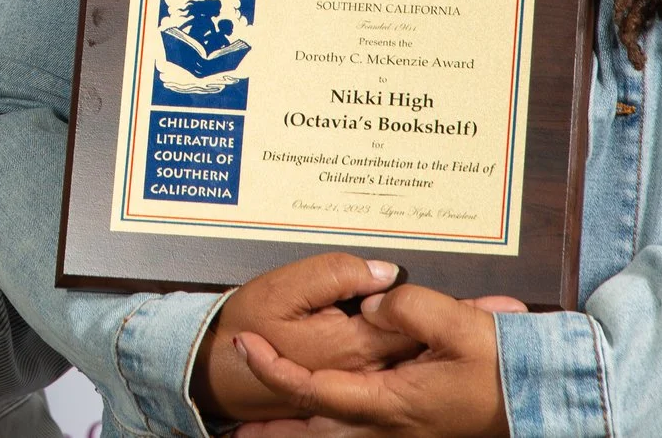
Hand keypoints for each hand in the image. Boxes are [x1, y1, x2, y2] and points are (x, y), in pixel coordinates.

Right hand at [191, 255, 419, 424]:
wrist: (218, 370)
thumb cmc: (248, 326)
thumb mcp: (283, 288)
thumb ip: (336, 274)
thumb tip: (384, 271)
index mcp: (355, 345)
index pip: (412, 321)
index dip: (424, 298)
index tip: (430, 282)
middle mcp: (364, 371)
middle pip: (416, 343)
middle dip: (426, 319)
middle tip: (443, 297)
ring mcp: (360, 385)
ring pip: (404, 358)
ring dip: (415, 337)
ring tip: (423, 315)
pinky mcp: (351, 391)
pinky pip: (388, 370)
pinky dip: (396, 354)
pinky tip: (389, 337)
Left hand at [233, 283, 516, 437]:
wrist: (542, 397)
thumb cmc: (503, 367)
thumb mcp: (457, 323)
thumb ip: (404, 308)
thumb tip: (368, 303)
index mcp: (391, 404)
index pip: (313, 391)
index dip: (273, 370)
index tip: (244, 346)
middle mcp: (389, 429)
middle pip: (313, 436)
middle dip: (271, 436)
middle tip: (232, 432)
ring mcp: (400, 436)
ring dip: (295, 437)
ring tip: (256, 434)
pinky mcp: (411, 432)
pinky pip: (357, 436)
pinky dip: (327, 431)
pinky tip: (316, 423)